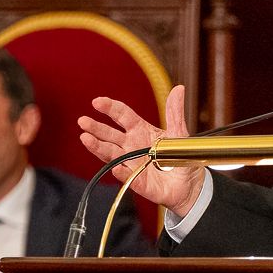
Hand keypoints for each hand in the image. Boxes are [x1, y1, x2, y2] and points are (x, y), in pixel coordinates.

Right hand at [77, 85, 206, 216]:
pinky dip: (121, 172)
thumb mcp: (179, 132)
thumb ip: (175, 112)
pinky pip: (128, 177)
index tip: (97, 102)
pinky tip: (116, 167)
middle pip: (110, 135)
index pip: (122, 115)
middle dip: (96, 128)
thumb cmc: (179, 156)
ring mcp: (132, 164)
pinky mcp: (138, 182)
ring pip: (111, 154)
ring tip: (86, 139)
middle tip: (83, 121)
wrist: (190, 183)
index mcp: (140, 130)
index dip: (109, 108)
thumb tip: (179, 88)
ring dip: (98, 147)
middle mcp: (131, 146)